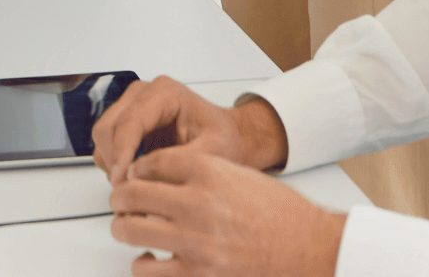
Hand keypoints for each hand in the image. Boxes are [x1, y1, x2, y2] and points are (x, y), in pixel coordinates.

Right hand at [91, 76, 287, 183]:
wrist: (228, 137)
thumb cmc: (224, 139)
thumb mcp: (211, 152)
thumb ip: (178, 161)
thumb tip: (140, 174)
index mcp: (165, 93)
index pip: (130, 122)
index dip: (122, 154)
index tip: (122, 181)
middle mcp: (143, 93)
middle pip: (108, 127)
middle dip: (115, 161)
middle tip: (129, 190)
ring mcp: (132, 105)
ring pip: (102, 135)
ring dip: (113, 163)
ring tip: (136, 183)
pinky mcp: (126, 120)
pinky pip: (107, 143)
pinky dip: (114, 162)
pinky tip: (136, 175)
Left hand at [109, 147, 345, 275]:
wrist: (308, 247)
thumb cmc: (280, 213)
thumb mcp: (239, 174)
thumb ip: (201, 173)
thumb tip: (160, 178)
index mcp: (209, 171)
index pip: (151, 162)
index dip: (136, 168)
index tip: (134, 175)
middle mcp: (197, 203)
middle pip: (132, 193)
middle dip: (120, 197)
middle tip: (120, 201)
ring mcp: (195, 241)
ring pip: (130, 230)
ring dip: (123, 227)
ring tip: (127, 227)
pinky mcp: (197, 274)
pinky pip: (147, 269)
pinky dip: (142, 262)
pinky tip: (149, 258)